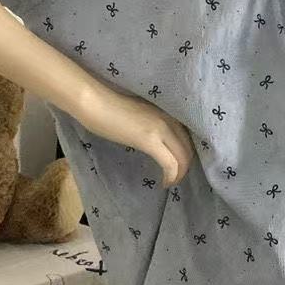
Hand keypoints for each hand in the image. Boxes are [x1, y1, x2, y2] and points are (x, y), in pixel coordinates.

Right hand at [79, 84, 195, 188]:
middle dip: (185, 167)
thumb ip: (153, 124)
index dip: (185, 154)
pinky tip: (165, 183)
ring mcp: (161, 128)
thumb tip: (156, 139)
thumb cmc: (110, 107)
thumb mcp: (141, 115)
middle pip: (188, 148)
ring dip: (179, 174)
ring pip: (183, 157)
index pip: (187, 136)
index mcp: (167, 112)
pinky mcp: (150, 140)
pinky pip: (170, 163)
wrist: (95, 102)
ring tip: (170, 182)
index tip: (178, 165)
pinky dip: (171, 176)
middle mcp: (169, 118)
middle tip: (176, 178)